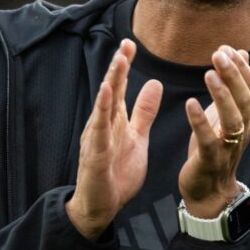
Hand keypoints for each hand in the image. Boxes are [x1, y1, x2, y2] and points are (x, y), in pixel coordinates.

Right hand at [67, 40, 162, 239]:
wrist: (101, 206)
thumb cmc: (117, 172)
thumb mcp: (137, 136)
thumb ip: (143, 111)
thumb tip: (153, 83)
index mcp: (115, 120)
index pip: (119, 88)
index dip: (124, 66)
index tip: (131, 44)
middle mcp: (103, 125)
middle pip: (110, 91)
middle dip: (118, 67)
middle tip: (126, 44)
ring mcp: (97, 139)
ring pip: (104, 106)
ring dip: (110, 83)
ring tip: (118, 61)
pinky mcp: (95, 155)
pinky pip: (99, 131)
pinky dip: (102, 112)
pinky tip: (105, 95)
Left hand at [178, 46, 249, 217]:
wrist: (210, 191)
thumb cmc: (215, 148)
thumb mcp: (226, 113)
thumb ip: (234, 86)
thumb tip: (242, 54)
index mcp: (246, 117)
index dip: (241, 67)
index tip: (226, 48)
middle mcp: (242, 130)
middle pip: (243, 99)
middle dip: (233, 74)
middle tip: (218, 54)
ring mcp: (229, 145)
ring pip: (232, 117)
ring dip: (222, 94)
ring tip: (208, 73)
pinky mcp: (211, 159)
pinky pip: (208, 139)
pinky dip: (199, 121)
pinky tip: (190, 103)